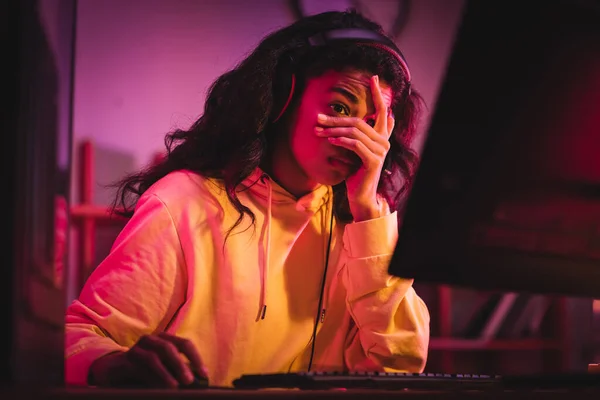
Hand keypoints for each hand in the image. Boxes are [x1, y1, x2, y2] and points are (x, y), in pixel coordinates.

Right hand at [88, 333, 206, 387]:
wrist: (113, 370)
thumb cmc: (145, 370)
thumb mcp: (164, 370)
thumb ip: (177, 372)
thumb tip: (196, 381)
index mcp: (165, 340)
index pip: (184, 344)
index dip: (196, 358)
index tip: (204, 374)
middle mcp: (152, 340)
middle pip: (169, 348)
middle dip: (180, 365)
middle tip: (189, 381)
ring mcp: (137, 348)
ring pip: (153, 357)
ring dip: (165, 373)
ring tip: (174, 386)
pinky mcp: (125, 360)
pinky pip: (139, 368)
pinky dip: (150, 378)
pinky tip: (158, 388)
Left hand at [316, 75, 394, 220]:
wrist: (360, 195)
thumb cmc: (355, 172)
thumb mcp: (355, 151)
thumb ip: (357, 135)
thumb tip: (349, 121)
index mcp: (381, 137)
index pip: (382, 111)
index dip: (378, 94)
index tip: (374, 78)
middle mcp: (384, 142)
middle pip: (359, 121)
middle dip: (336, 119)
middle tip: (318, 118)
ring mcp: (380, 151)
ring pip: (355, 132)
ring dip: (333, 131)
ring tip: (318, 132)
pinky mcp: (373, 161)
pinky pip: (355, 144)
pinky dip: (341, 141)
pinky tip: (329, 140)